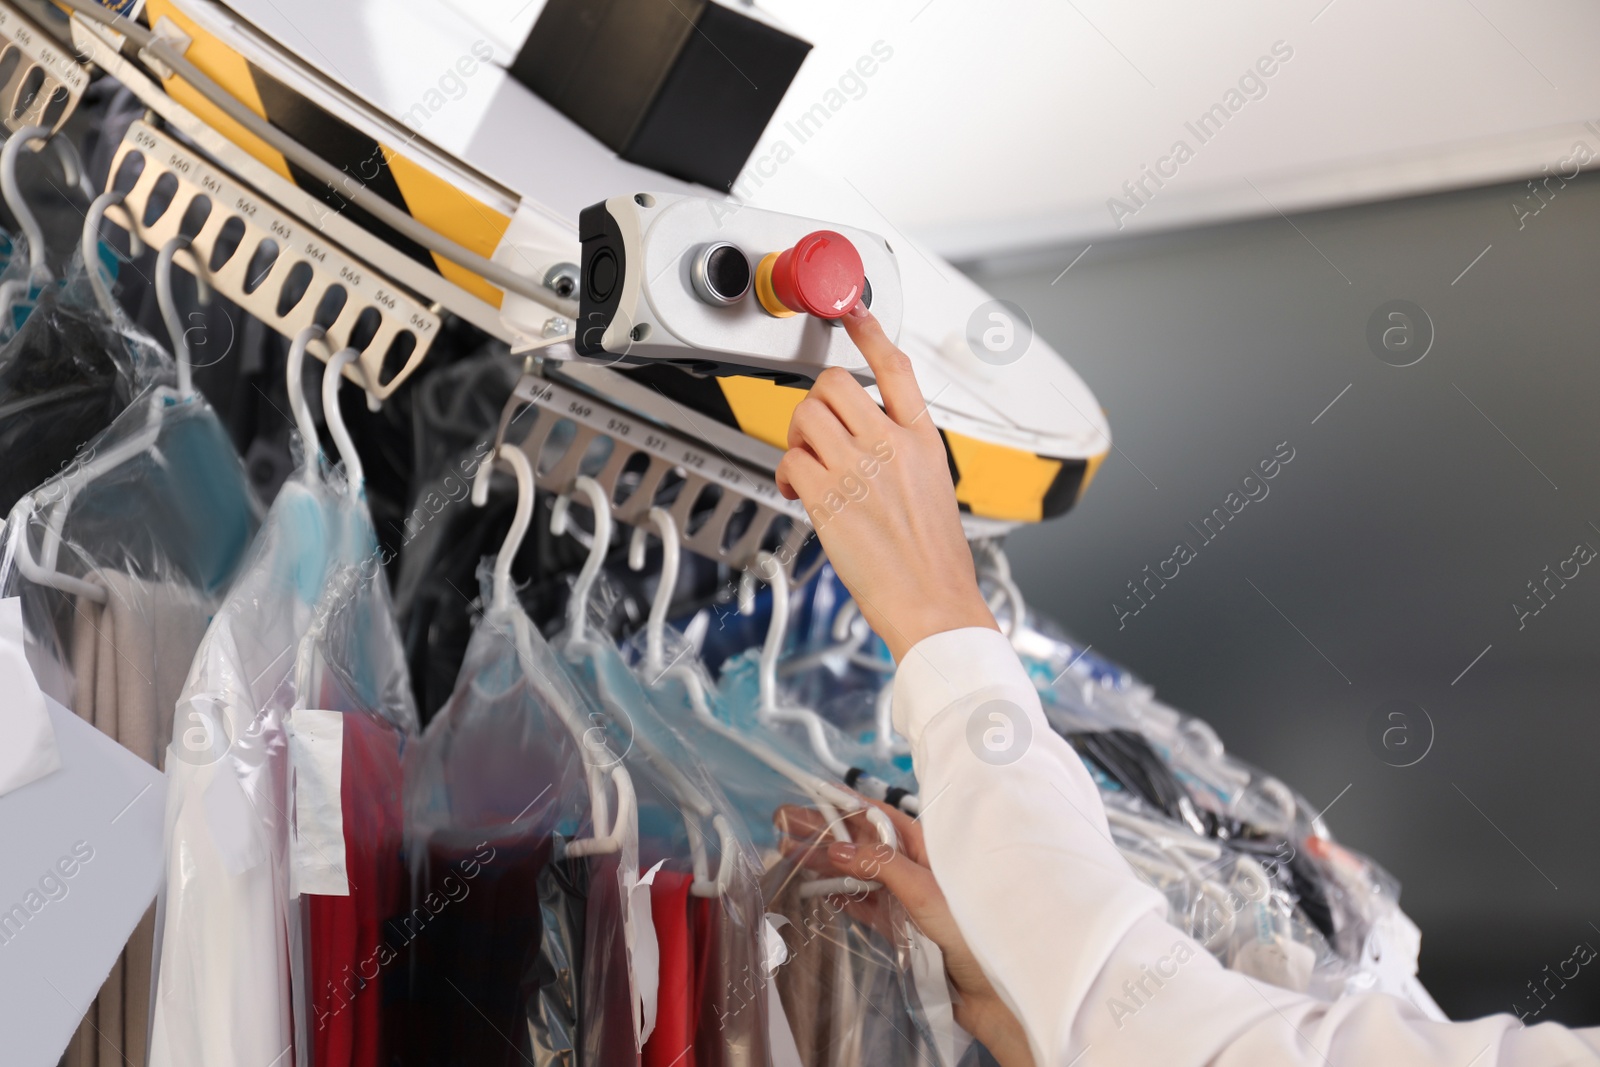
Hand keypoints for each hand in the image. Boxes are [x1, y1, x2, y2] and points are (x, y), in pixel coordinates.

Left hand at [774, 303, 997, 661]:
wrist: (933, 604)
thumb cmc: (933, 561)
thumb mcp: (932, 489)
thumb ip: (900, 455)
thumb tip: (864, 442)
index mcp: (923, 440)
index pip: (896, 368)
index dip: (869, 333)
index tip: (853, 311)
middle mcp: (892, 446)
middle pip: (835, 383)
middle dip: (815, 400)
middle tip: (817, 431)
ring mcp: (860, 468)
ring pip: (805, 415)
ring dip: (797, 438)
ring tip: (808, 466)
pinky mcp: (829, 496)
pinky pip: (791, 459)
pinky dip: (787, 474)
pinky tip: (800, 493)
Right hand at [774, 800, 1035, 1066]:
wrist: (995, 992)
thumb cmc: (974, 932)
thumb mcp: (926, 891)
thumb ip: (882, 868)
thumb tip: (839, 849)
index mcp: (927, 848)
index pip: (878, 817)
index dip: (845, 804)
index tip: (812, 793)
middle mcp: (916, 869)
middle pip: (862, 845)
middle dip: (824, 833)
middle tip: (785, 826)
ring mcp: (907, 899)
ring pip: (858, 875)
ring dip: (825, 865)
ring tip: (790, 855)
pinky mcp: (901, 929)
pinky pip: (864, 906)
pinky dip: (841, 897)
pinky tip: (819, 890)